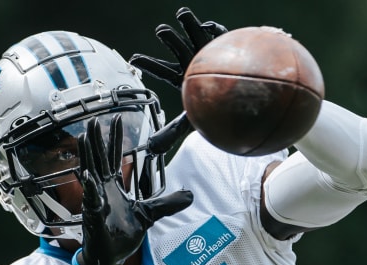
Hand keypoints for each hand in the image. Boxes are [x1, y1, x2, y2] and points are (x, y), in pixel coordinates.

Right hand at [75, 114, 193, 264]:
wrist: (111, 258)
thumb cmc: (122, 236)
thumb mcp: (150, 215)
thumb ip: (168, 204)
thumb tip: (190, 195)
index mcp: (114, 187)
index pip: (115, 157)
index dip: (116, 139)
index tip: (118, 119)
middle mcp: (102, 190)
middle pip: (99, 159)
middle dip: (96, 139)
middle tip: (93, 119)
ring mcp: (96, 201)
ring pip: (90, 172)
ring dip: (88, 155)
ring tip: (84, 137)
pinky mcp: (93, 215)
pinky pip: (91, 198)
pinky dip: (89, 187)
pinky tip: (88, 174)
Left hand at [131, 7, 227, 156]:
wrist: (234, 98)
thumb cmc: (209, 107)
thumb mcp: (190, 121)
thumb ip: (172, 131)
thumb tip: (152, 149)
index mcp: (179, 77)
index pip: (160, 70)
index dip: (147, 64)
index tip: (133, 60)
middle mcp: (189, 61)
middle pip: (176, 48)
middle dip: (168, 38)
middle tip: (160, 30)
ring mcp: (204, 51)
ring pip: (194, 35)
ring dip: (188, 24)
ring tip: (181, 13)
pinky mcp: (221, 46)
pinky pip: (217, 34)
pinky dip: (213, 29)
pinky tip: (208, 27)